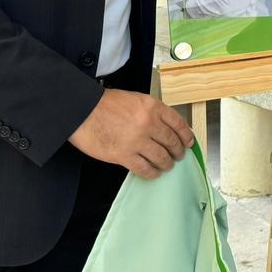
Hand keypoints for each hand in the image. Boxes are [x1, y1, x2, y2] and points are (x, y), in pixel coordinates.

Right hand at [68, 89, 193, 178]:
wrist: (82, 111)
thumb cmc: (104, 104)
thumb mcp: (135, 99)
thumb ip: (151, 112)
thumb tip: (164, 126)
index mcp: (153, 107)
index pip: (178, 124)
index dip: (186, 136)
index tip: (189, 142)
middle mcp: (149, 124)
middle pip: (172, 142)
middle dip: (178, 151)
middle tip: (179, 155)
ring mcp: (137, 141)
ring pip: (161, 157)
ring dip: (167, 163)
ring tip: (167, 165)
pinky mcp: (124, 155)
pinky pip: (145, 168)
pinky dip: (152, 172)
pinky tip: (153, 173)